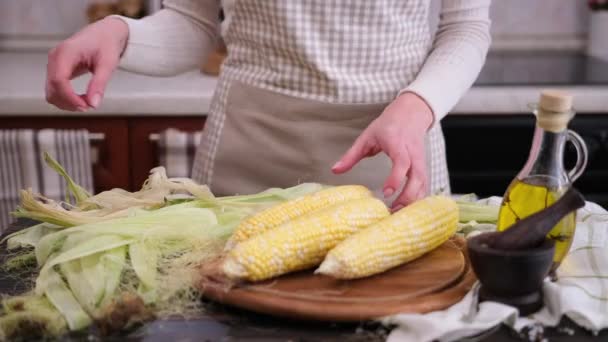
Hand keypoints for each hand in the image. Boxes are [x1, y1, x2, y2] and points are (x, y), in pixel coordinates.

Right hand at [45, 17, 128, 110]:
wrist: (103, 34)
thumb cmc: (106, 45)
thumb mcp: (108, 64)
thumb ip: (99, 84)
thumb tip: (93, 104)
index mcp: (66, 52)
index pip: (59, 80)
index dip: (70, 97)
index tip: (86, 107)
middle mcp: (55, 57)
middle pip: (52, 88)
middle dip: (69, 102)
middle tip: (90, 106)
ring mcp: (53, 64)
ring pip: (51, 92)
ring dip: (67, 103)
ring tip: (88, 102)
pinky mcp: (56, 70)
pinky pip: (55, 90)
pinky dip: (66, 99)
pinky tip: (82, 99)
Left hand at [332, 92, 433, 210]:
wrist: (411, 114)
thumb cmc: (388, 125)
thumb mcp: (367, 136)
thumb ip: (351, 155)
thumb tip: (334, 170)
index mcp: (398, 143)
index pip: (402, 162)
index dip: (396, 178)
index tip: (385, 193)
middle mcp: (413, 153)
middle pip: (417, 177)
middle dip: (407, 196)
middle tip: (392, 211)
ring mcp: (421, 161)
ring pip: (423, 183)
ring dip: (413, 201)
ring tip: (397, 215)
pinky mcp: (424, 167)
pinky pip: (424, 185)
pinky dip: (418, 199)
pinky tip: (406, 210)